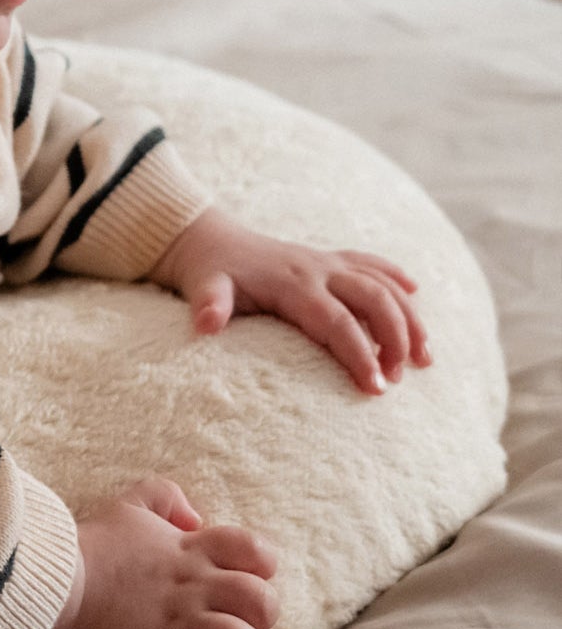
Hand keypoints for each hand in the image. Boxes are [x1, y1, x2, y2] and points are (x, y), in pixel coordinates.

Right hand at [42, 476, 277, 628]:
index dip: (263, 564)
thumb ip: (166, 497)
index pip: (254, 549)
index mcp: (191, 552)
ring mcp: (177, 627)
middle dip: (262, 614)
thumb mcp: (130, 503)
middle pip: (261, 602)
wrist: (55, 579)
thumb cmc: (94, 542)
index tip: (248, 573)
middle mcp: (193, 590)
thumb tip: (194, 517)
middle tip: (241, 618)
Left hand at [150, 207, 430, 396]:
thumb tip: (205, 324)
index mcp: (293, 284)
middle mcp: (317, 269)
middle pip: (373, 300)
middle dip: (395, 338)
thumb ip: (209, 304)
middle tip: (401, 379)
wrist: (209, 239)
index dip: (359, 354)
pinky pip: (370, 262)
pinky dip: (395, 276)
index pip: (337, 322)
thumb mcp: (203, 287)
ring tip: (425, 358)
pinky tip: (416, 293)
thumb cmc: (209, 272)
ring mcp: (326, 262)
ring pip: (381, 284)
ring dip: (407, 317)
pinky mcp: (328, 258)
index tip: (376, 389)